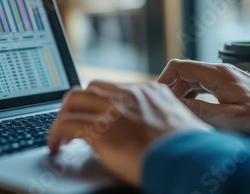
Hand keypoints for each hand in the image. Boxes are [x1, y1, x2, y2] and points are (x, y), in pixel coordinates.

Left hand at [47, 81, 209, 185]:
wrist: (194, 162)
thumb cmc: (191, 151)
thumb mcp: (178, 124)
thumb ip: (157, 118)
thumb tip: (145, 131)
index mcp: (148, 92)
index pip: (112, 87)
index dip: (96, 100)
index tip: (90, 111)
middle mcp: (129, 95)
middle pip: (89, 88)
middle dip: (76, 104)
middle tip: (70, 120)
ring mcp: (114, 110)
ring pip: (73, 100)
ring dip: (63, 116)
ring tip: (60, 133)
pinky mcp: (102, 130)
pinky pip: (66, 125)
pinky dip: (55, 133)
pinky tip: (56, 145)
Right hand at [158, 59, 249, 135]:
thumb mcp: (230, 118)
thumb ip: (200, 110)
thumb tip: (174, 105)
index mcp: (215, 74)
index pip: (179, 66)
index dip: (163, 79)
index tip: (156, 95)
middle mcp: (217, 70)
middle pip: (183, 73)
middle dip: (171, 89)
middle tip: (165, 108)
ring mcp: (223, 76)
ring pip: (192, 79)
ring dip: (182, 93)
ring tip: (177, 111)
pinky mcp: (228, 83)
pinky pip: (202, 85)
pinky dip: (193, 95)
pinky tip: (193, 109)